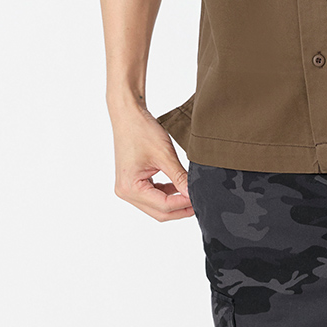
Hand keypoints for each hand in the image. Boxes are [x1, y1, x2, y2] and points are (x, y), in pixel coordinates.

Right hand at [108, 96, 193, 220]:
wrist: (128, 114)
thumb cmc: (142, 130)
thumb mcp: (165, 155)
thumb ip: (179, 177)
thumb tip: (194, 194)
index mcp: (130, 187)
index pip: (163, 205)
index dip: (184, 204)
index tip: (201, 199)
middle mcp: (125, 192)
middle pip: (159, 211)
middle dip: (180, 208)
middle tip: (200, 203)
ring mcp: (127, 188)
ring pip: (156, 206)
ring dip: (174, 202)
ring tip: (192, 195)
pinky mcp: (132, 182)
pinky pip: (152, 196)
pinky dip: (166, 194)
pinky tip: (180, 187)